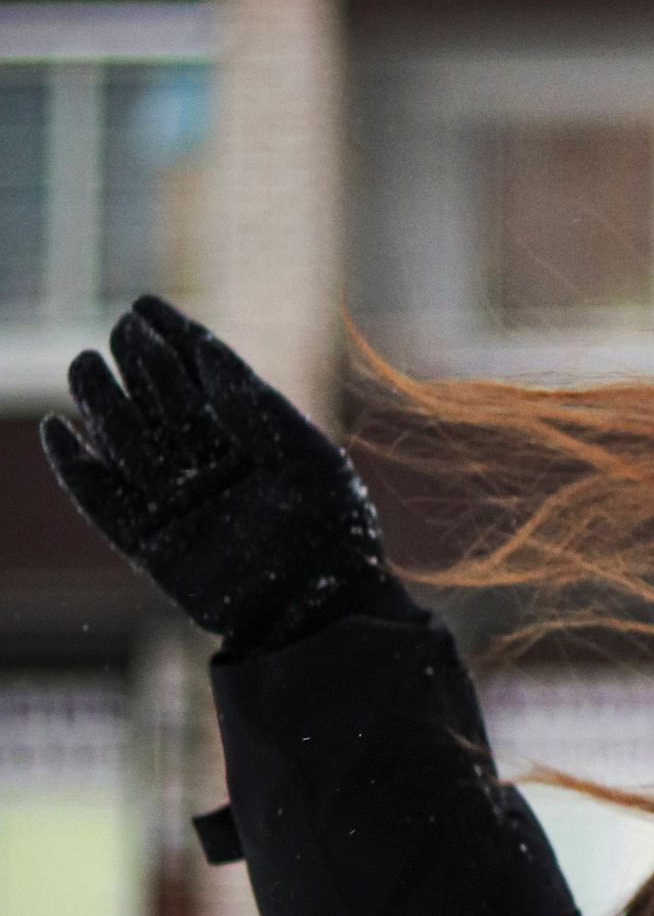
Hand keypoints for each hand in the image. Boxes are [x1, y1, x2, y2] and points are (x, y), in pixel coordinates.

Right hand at [42, 295, 392, 652]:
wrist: (323, 611)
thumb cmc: (332, 531)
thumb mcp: (305, 457)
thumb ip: (257, 406)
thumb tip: (207, 349)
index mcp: (252, 441)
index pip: (204, 378)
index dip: (175, 340)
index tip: (144, 304)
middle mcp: (210, 468)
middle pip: (161, 405)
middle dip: (139, 365)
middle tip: (121, 331)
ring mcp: (178, 505)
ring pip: (128, 444)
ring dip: (103, 404)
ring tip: (85, 363)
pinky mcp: (150, 544)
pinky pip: (104, 503)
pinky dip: (78, 470)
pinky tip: (59, 432)